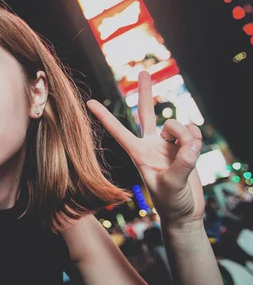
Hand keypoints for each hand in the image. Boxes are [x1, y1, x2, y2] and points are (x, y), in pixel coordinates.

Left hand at [87, 71, 204, 226]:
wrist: (185, 212)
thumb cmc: (170, 203)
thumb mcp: (172, 185)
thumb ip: (182, 164)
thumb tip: (191, 144)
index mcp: (138, 153)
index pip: (118, 131)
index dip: (104, 116)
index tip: (89, 102)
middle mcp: (151, 144)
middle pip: (146, 112)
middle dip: (146, 92)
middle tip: (143, 72)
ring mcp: (168, 144)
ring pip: (178, 125)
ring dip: (186, 136)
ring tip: (187, 156)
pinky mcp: (184, 146)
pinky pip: (193, 132)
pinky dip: (196, 139)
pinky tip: (194, 151)